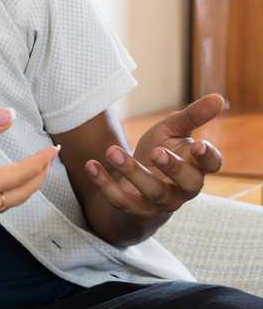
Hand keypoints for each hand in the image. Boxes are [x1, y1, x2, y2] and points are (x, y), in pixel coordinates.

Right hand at [0, 108, 58, 225]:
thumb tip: (8, 116)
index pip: (20, 174)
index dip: (39, 161)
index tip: (54, 148)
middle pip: (19, 195)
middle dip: (38, 177)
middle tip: (49, 160)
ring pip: (6, 205)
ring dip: (23, 190)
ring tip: (31, 174)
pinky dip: (4, 198)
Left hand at [83, 93, 225, 217]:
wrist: (134, 185)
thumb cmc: (159, 153)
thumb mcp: (172, 132)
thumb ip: (192, 117)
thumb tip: (219, 98)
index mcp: (197, 167)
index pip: (212, 165)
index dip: (208, 157)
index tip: (198, 144)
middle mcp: (184, 188)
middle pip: (187, 183)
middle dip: (173, 168)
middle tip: (156, 152)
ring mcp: (161, 202)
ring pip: (153, 192)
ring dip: (132, 172)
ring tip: (112, 151)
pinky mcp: (136, 210)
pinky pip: (121, 201)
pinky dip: (105, 184)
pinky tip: (91, 165)